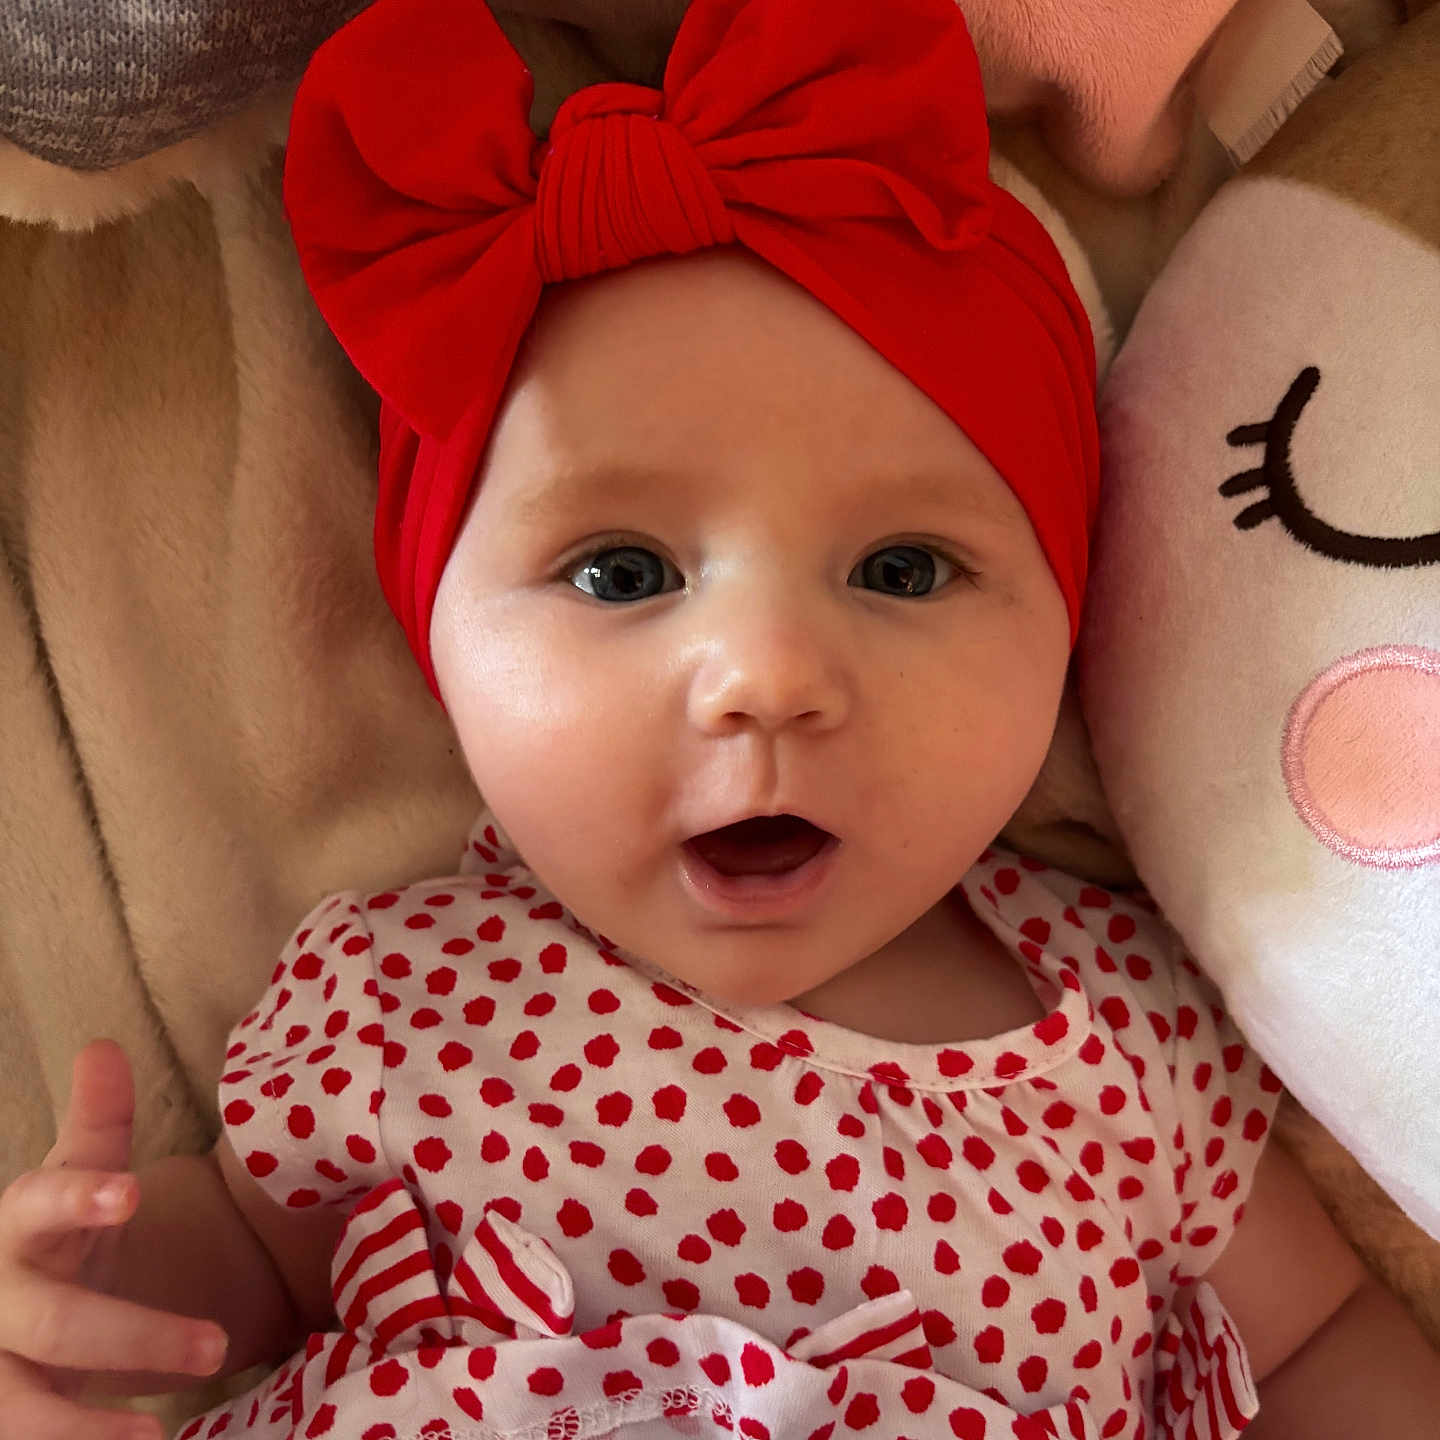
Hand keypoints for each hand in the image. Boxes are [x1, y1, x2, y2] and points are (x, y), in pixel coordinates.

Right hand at [0, 1039, 227, 1438]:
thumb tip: (103, 1047)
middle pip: (54, 1324)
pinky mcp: (1, 1413)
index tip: (129, 1190)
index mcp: (16, 1227)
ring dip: (83, 1429)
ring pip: (19, 1411)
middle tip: (217, 1346)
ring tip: (152, 1439)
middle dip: (133, 1336)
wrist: (15, 1311)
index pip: (35, 1204)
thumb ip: (99, 1121)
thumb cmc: (59, 1234)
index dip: (79, 1198)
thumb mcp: (79, 1176)